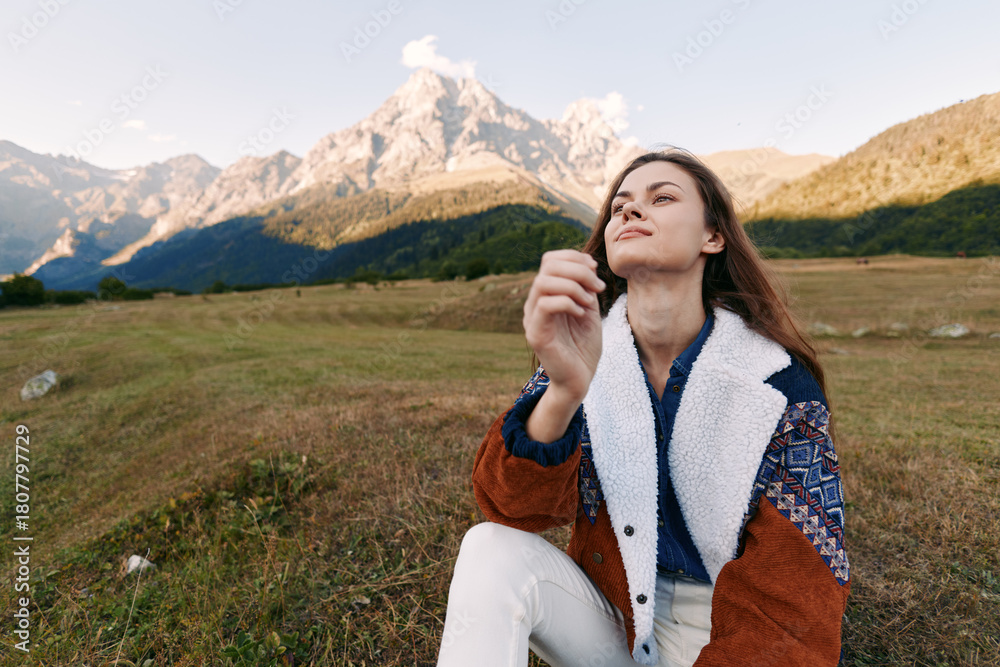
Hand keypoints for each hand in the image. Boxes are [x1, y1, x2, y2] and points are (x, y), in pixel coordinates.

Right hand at [522, 249, 604, 401]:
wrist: (579, 380)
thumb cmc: (583, 347)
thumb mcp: (589, 309)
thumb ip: (585, 287)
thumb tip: (588, 263)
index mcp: (546, 295)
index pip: (550, 260)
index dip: (573, 257)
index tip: (595, 270)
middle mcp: (535, 303)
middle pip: (547, 266)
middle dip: (578, 270)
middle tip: (598, 287)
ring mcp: (532, 318)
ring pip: (544, 282)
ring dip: (573, 286)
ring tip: (589, 302)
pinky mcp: (535, 333)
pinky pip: (545, 305)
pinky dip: (568, 303)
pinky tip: (581, 314)